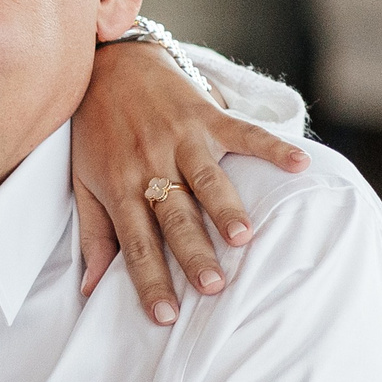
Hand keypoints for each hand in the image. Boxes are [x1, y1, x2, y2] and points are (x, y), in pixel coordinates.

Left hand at [72, 41, 309, 324]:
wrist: (105, 67)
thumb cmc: (94, 133)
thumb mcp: (83, 183)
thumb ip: (94, 235)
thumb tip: (90, 289)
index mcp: (119, 187)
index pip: (135, 244)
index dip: (149, 280)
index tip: (165, 315)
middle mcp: (149, 165)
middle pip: (174, 217)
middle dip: (193, 253)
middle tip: (213, 285)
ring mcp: (179, 138)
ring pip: (205, 179)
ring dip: (226, 207)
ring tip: (244, 237)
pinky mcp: (205, 114)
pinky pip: (242, 132)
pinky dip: (271, 146)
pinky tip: (298, 162)